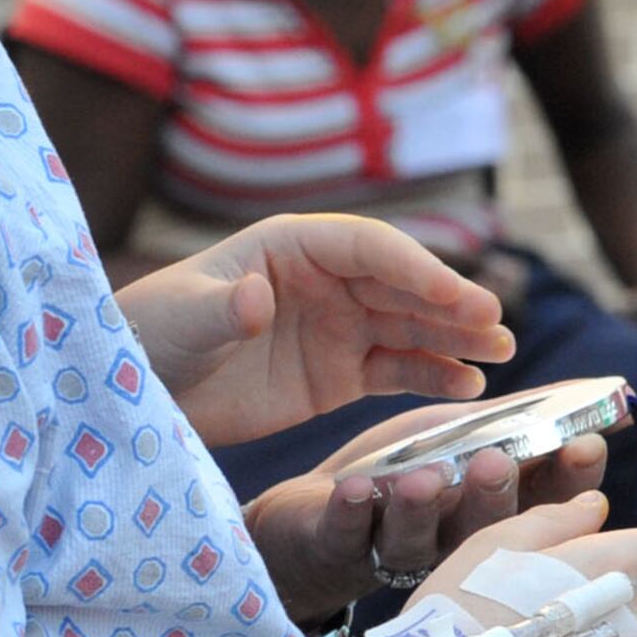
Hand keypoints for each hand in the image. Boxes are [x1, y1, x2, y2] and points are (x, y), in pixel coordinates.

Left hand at [117, 215, 511, 446]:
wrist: (136, 391)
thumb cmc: (151, 333)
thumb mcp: (182, 318)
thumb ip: (222, 310)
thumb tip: (257, 298)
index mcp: (293, 246)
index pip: (369, 248)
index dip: (414, 269)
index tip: (455, 296)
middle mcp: (325, 280)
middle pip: (402, 285)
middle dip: (450, 303)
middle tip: (496, 324)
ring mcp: (336, 327)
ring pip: (410, 326)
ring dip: (456, 338)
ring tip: (501, 354)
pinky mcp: (338, 375)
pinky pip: (396, 370)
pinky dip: (433, 376)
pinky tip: (468, 386)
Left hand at [243, 405, 614, 624]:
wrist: (314, 513)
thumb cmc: (407, 473)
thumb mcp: (472, 436)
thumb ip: (535, 418)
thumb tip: (621, 398)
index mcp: (492, 511)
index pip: (544, 502)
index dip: (568, 479)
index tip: (585, 443)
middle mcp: (451, 540)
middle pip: (485, 528)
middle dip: (496, 496)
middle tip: (499, 462)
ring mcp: (393, 549)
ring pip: (415, 537)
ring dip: (423, 508)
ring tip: (425, 478)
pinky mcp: (336, 547)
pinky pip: (347, 535)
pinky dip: (352, 512)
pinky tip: (357, 487)